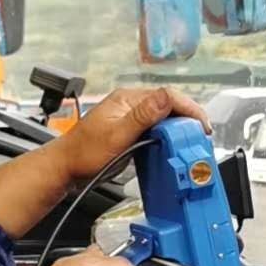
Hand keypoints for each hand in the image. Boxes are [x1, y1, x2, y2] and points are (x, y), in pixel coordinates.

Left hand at [61, 86, 211, 181]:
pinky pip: (154, 128)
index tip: (201, 126)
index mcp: (128, 99)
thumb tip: (166, 97)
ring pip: (163, 117)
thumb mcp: (117, 135)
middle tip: (201, 136)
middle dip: (187, 118)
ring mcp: (130, 117)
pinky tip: (172, 145)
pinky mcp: (129, 131)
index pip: (167, 96)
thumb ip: (143, 116)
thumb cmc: (83, 153)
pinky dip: (167, 135)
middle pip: (168, 105)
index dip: (189, 109)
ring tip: (191, 141)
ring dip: (178, 127)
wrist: (65, 169)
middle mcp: (130, 104)